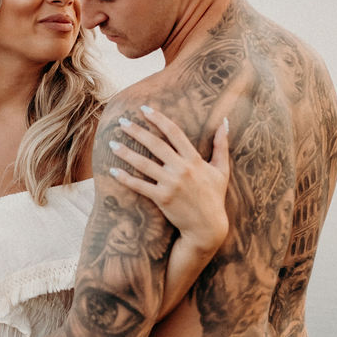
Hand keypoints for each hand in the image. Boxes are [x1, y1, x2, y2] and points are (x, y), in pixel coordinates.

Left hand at [110, 107, 230, 316]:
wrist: (208, 227)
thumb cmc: (214, 197)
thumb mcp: (221, 170)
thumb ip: (221, 145)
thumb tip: (224, 121)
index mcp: (194, 159)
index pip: (174, 132)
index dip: (158, 119)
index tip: (144, 109)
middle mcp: (182, 169)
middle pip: (155, 144)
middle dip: (136, 131)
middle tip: (121, 121)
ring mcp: (171, 184)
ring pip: (143, 164)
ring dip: (125, 152)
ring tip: (111, 143)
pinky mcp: (162, 199)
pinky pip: (140, 186)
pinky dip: (125, 178)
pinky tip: (112, 171)